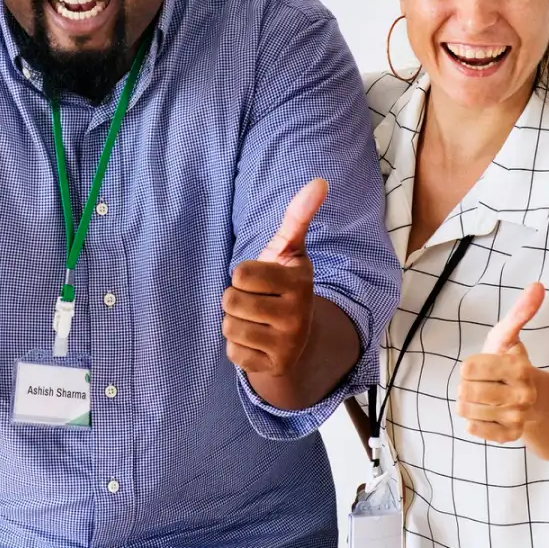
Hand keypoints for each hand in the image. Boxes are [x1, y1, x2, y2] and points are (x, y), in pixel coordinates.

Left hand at [223, 178, 325, 378]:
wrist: (300, 339)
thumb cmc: (284, 286)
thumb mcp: (290, 251)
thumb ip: (298, 217)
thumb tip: (319, 182)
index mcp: (299, 282)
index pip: (240, 273)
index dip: (243, 275)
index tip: (261, 280)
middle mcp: (297, 314)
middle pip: (230, 300)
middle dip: (236, 299)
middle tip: (257, 302)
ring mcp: (287, 343)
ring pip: (229, 327)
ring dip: (235, 323)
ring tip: (255, 321)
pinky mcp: (274, 366)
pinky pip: (233, 353)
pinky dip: (238, 347)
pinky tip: (256, 342)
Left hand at [456, 282, 545, 442]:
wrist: (533, 401)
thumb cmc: (512, 365)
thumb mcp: (509, 337)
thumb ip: (520, 312)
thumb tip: (538, 285)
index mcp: (519, 367)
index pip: (468, 368)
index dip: (469, 366)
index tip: (484, 366)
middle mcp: (522, 394)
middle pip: (466, 390)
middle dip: (466, 385)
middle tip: (482, 383)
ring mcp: (517, 417)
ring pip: (466, 410)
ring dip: (468, 403)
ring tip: (484, 398)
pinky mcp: (509, 436)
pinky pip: (473, 429)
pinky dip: (473, 421)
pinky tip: (486, 414)